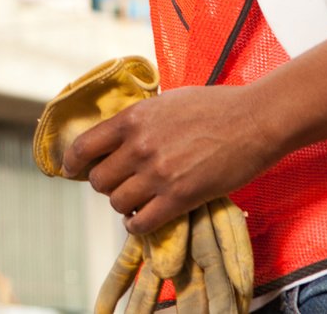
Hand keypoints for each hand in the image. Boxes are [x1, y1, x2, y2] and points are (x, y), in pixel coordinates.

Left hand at [62, 83, 278, 235]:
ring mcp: (158, 173)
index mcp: (134, 118)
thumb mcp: (168, 101)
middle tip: (121, 183)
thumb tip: (118, 136)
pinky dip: (138, 224)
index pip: (84, 146)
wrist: (254, 120)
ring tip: (139, 199)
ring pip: (117, 203)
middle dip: (106, 184)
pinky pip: (141, 222)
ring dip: (124, 204)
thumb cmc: (216, 106)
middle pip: (98, 180)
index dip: (72, 162)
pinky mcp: (179, 197)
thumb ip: (140, 121)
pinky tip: (146, 217)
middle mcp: (140, 146)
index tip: (72, 170)